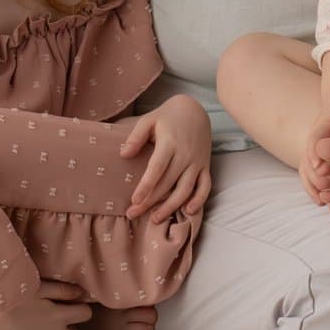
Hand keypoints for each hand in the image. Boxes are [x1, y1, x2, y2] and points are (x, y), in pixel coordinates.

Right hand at [0, 281, 94, 329]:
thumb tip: (81, 293)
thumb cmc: (12, 300)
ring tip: (41, 322)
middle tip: (57, 312)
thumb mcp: (38, 288)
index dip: (80, 306)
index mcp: (59, 318)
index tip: (72, 301)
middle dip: (70, 325)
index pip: (86, 314)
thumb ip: (62, 291)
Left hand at [120, 94, 212, 219]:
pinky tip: (187, 211)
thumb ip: (136, 136)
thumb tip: (123, 154)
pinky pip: (205, 186)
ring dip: (171, 206)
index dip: (146, 185)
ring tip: (155, 219)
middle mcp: (185, 154)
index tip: (134, 200)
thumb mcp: (149, 120)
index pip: (157, 168)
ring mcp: (197, 162)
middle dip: (151, 202)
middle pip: (168, 183)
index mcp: (170, 143)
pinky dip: (199, 200)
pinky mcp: (205, 166)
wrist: (195, 110)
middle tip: (133, 214)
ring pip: (186, 190)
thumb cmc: (167, 117)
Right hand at [298, 96, 329, 206]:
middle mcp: (314, 138)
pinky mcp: (317, 155)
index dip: (316, 156)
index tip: (323, 170)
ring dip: (311, 184)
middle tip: (326, 188)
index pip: (315, 141)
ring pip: (305, 168)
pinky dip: (313, 185)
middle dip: (314, 175)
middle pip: (307, 158)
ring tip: (322, 201)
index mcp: (323, 126)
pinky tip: (321, 200)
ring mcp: (314, 148)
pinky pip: (310, 172)